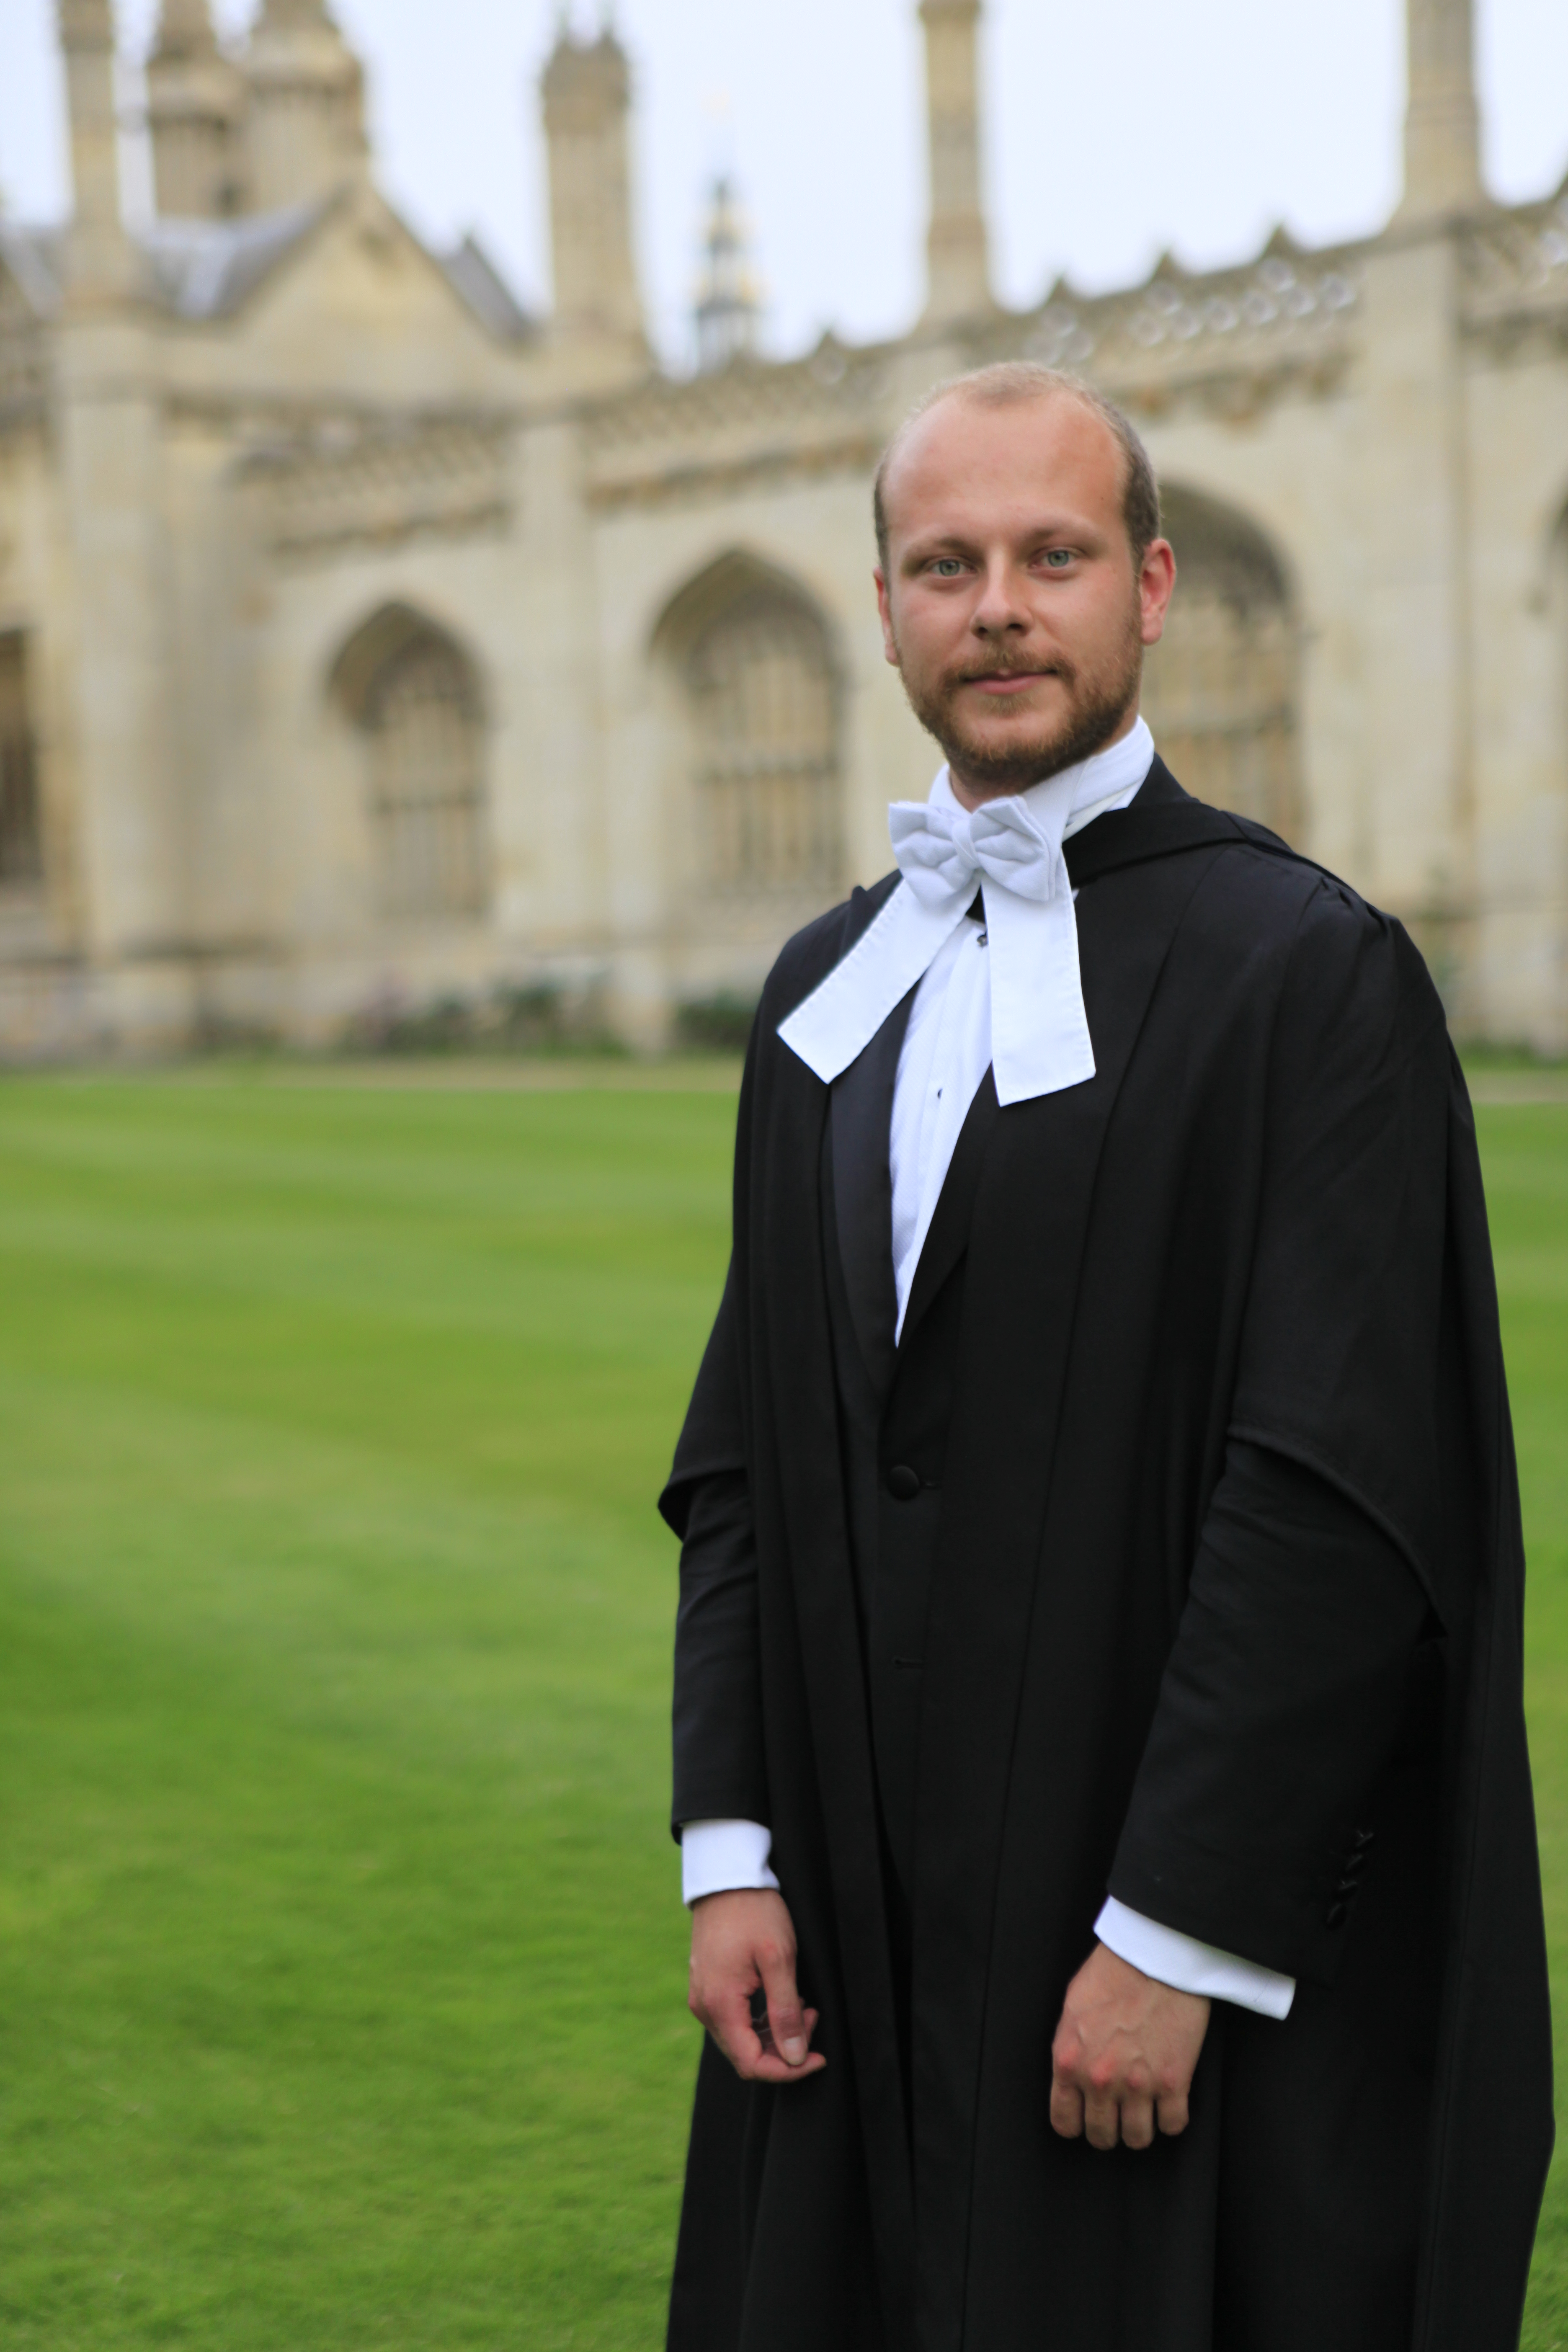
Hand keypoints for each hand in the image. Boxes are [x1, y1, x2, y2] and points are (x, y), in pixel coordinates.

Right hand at [688, 1888, 825, 2084]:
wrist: (728, 1877)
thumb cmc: (755, 1912)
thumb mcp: (779, 1959)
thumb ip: (785, 2012)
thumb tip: (793, 2058)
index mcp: (719, 2004)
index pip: (751, 2064)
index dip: (787, 2070)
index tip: (818, 2057)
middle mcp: (705, 2007)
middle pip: (746, 2055)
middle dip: (785, 2048)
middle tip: (813, 2017)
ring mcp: (704, 1997)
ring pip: (742, 2039)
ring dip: (776, 2032)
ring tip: (804, 2005)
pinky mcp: (709, 1987)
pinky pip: (736, 2020)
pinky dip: (763, 2019)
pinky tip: (784, 1998)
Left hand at [1049, 1940, 1209, 2150]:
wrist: (1155, 1955)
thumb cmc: (1112, 1972)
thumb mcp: (1072, 2008)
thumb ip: (1070, 2048)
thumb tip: (1071, 2074)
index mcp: (1069, 2061)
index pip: (1064, 2121)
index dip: (1076, 2123)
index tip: (1086, 2118)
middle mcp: (1100, 2080)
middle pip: (1101, 2136)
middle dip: (1108, 2130)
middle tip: (1117, 2115)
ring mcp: (1138, 2085)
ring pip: (1137, 2139)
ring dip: (1140, 2129)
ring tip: (1144, 2111)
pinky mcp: (1174, 2082)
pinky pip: (1172, 2125)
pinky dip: (1172, 2119)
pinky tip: (1169, 2102)